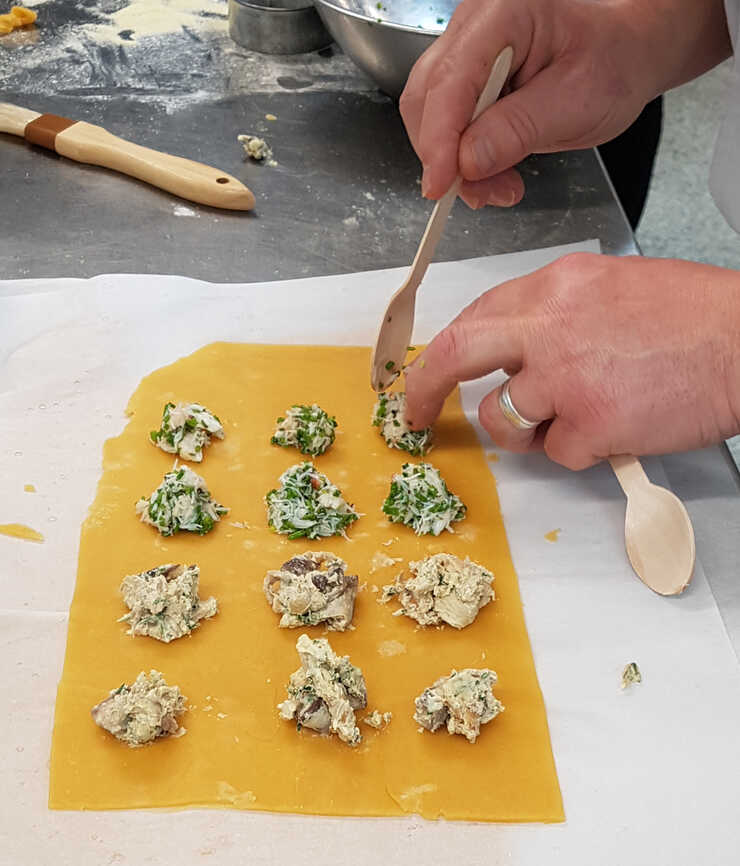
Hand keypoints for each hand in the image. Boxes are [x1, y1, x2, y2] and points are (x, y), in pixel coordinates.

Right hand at [400, 0, 729, 208]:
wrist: (624, 55)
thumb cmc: (612, 63)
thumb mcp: (578, 102)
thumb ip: (518, 130)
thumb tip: (467, 162)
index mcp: (504, 13)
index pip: (451, 80)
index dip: (439, 138)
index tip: (440, 186)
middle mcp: (474, 27)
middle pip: (428, 98)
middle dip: (445, 157)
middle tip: (483, 195)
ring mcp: (465, 52)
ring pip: (431, 117)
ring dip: (455, 165)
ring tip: (501, 186)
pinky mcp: (466, 81)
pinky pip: (446, 126)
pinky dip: (464, 161)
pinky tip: (496, 173)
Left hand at [404, 253, 739, 468]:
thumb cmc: (691, 318)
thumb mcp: (611, 288)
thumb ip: (554, 316)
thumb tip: (514, 350)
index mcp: (554, 285)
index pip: (475, 317)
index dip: (446, 353)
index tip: (430, 376)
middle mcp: (549, 325)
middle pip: (456, 354)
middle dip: (425, 388)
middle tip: (416, 415)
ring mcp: (565, 375)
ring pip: (504, 417)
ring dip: (526, 431)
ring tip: (572, 420)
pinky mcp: (589, 422)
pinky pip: (557, 452)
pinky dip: (580, 449)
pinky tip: (617, 427)